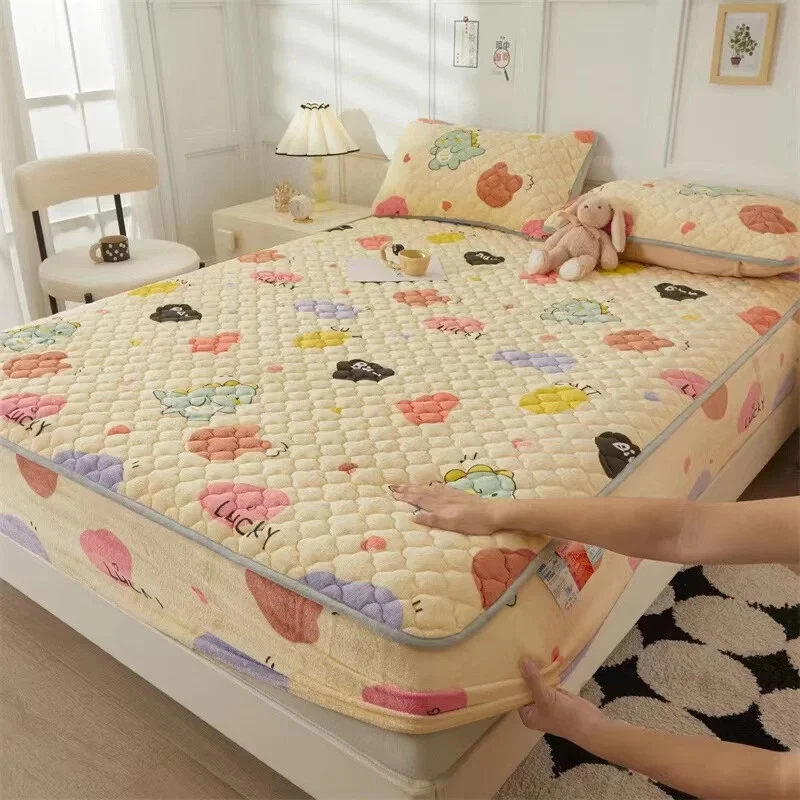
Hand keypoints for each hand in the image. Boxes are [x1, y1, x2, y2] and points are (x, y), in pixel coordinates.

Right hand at [389, 483, 506, 535]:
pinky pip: (440, 488)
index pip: (419, 500)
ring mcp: (451, 495)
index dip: (406, 497)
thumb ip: (433, 519)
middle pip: (422, 493)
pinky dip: (431, 487)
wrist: (494, 513)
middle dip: (408, 490)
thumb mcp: (452, 524)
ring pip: (430, 490)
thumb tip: (413, 516)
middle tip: (394, 487)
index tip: (393, 494)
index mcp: (440, 506)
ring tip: (407, 485)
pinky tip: (431, 486)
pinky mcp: (459, 495)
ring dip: (417, 488)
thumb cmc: (474, 523)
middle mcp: (443, 498)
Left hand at [518, 657, 606, 740]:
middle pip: (527, 687)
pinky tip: (544, 657)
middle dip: (526, 672)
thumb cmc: (564, 716)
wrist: (592, 725)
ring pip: (538, 682)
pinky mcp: (557, 694)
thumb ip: (533, 680)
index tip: (509, 663)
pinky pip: (549, 681)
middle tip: (518, 652)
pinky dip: (548, 672)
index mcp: (527, 714)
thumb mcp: (546, 698)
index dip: (513, 680)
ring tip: (529, 651)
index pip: (515, 694)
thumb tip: (522, 662)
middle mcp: (535, 708)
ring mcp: (546, 701)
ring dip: (537, 670)